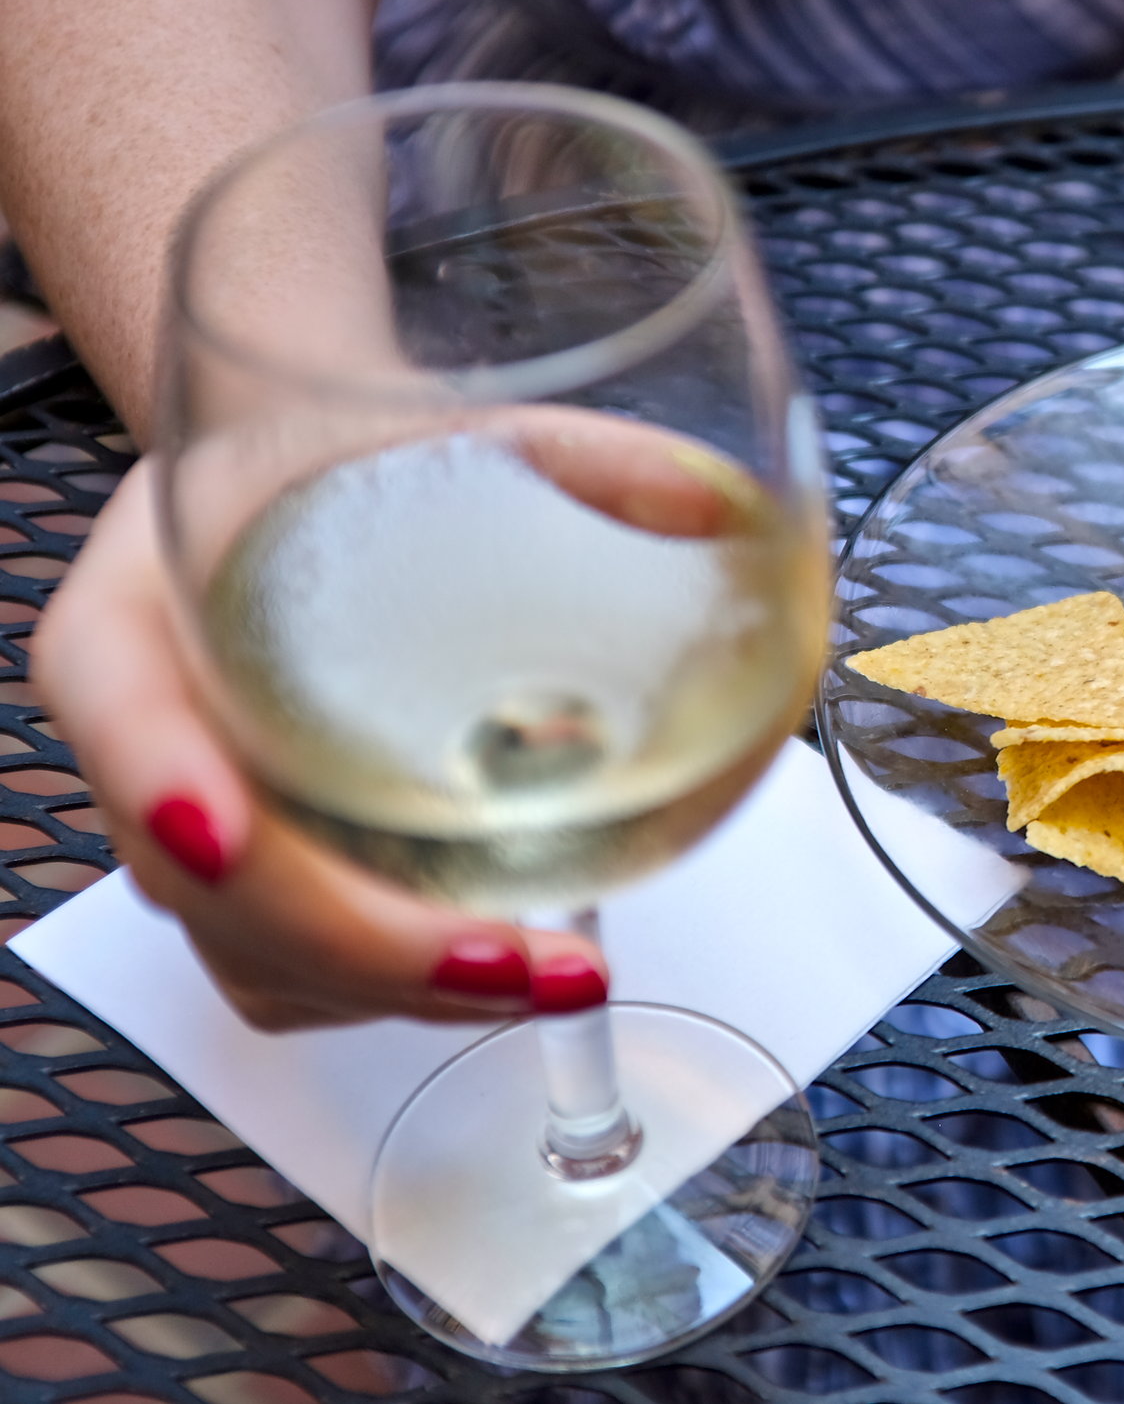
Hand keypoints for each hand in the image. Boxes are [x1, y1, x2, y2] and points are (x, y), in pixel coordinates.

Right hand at [31, 461, 607, 1030]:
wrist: (327, 478)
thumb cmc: (367, 455)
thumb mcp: (467, 423)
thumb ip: (591, 459)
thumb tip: (713, 505)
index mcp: (150, 594)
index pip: (118, 697)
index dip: (161, 776)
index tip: (226, 833)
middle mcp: (152, 723)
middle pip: (200, 875)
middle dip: (354, 940)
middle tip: (509, 954)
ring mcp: (193, 817)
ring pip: (249, 950)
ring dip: (391, 989)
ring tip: (552, 972)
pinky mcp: (257, 876)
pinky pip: (291, 972)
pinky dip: (391, 992)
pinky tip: (510, 965)